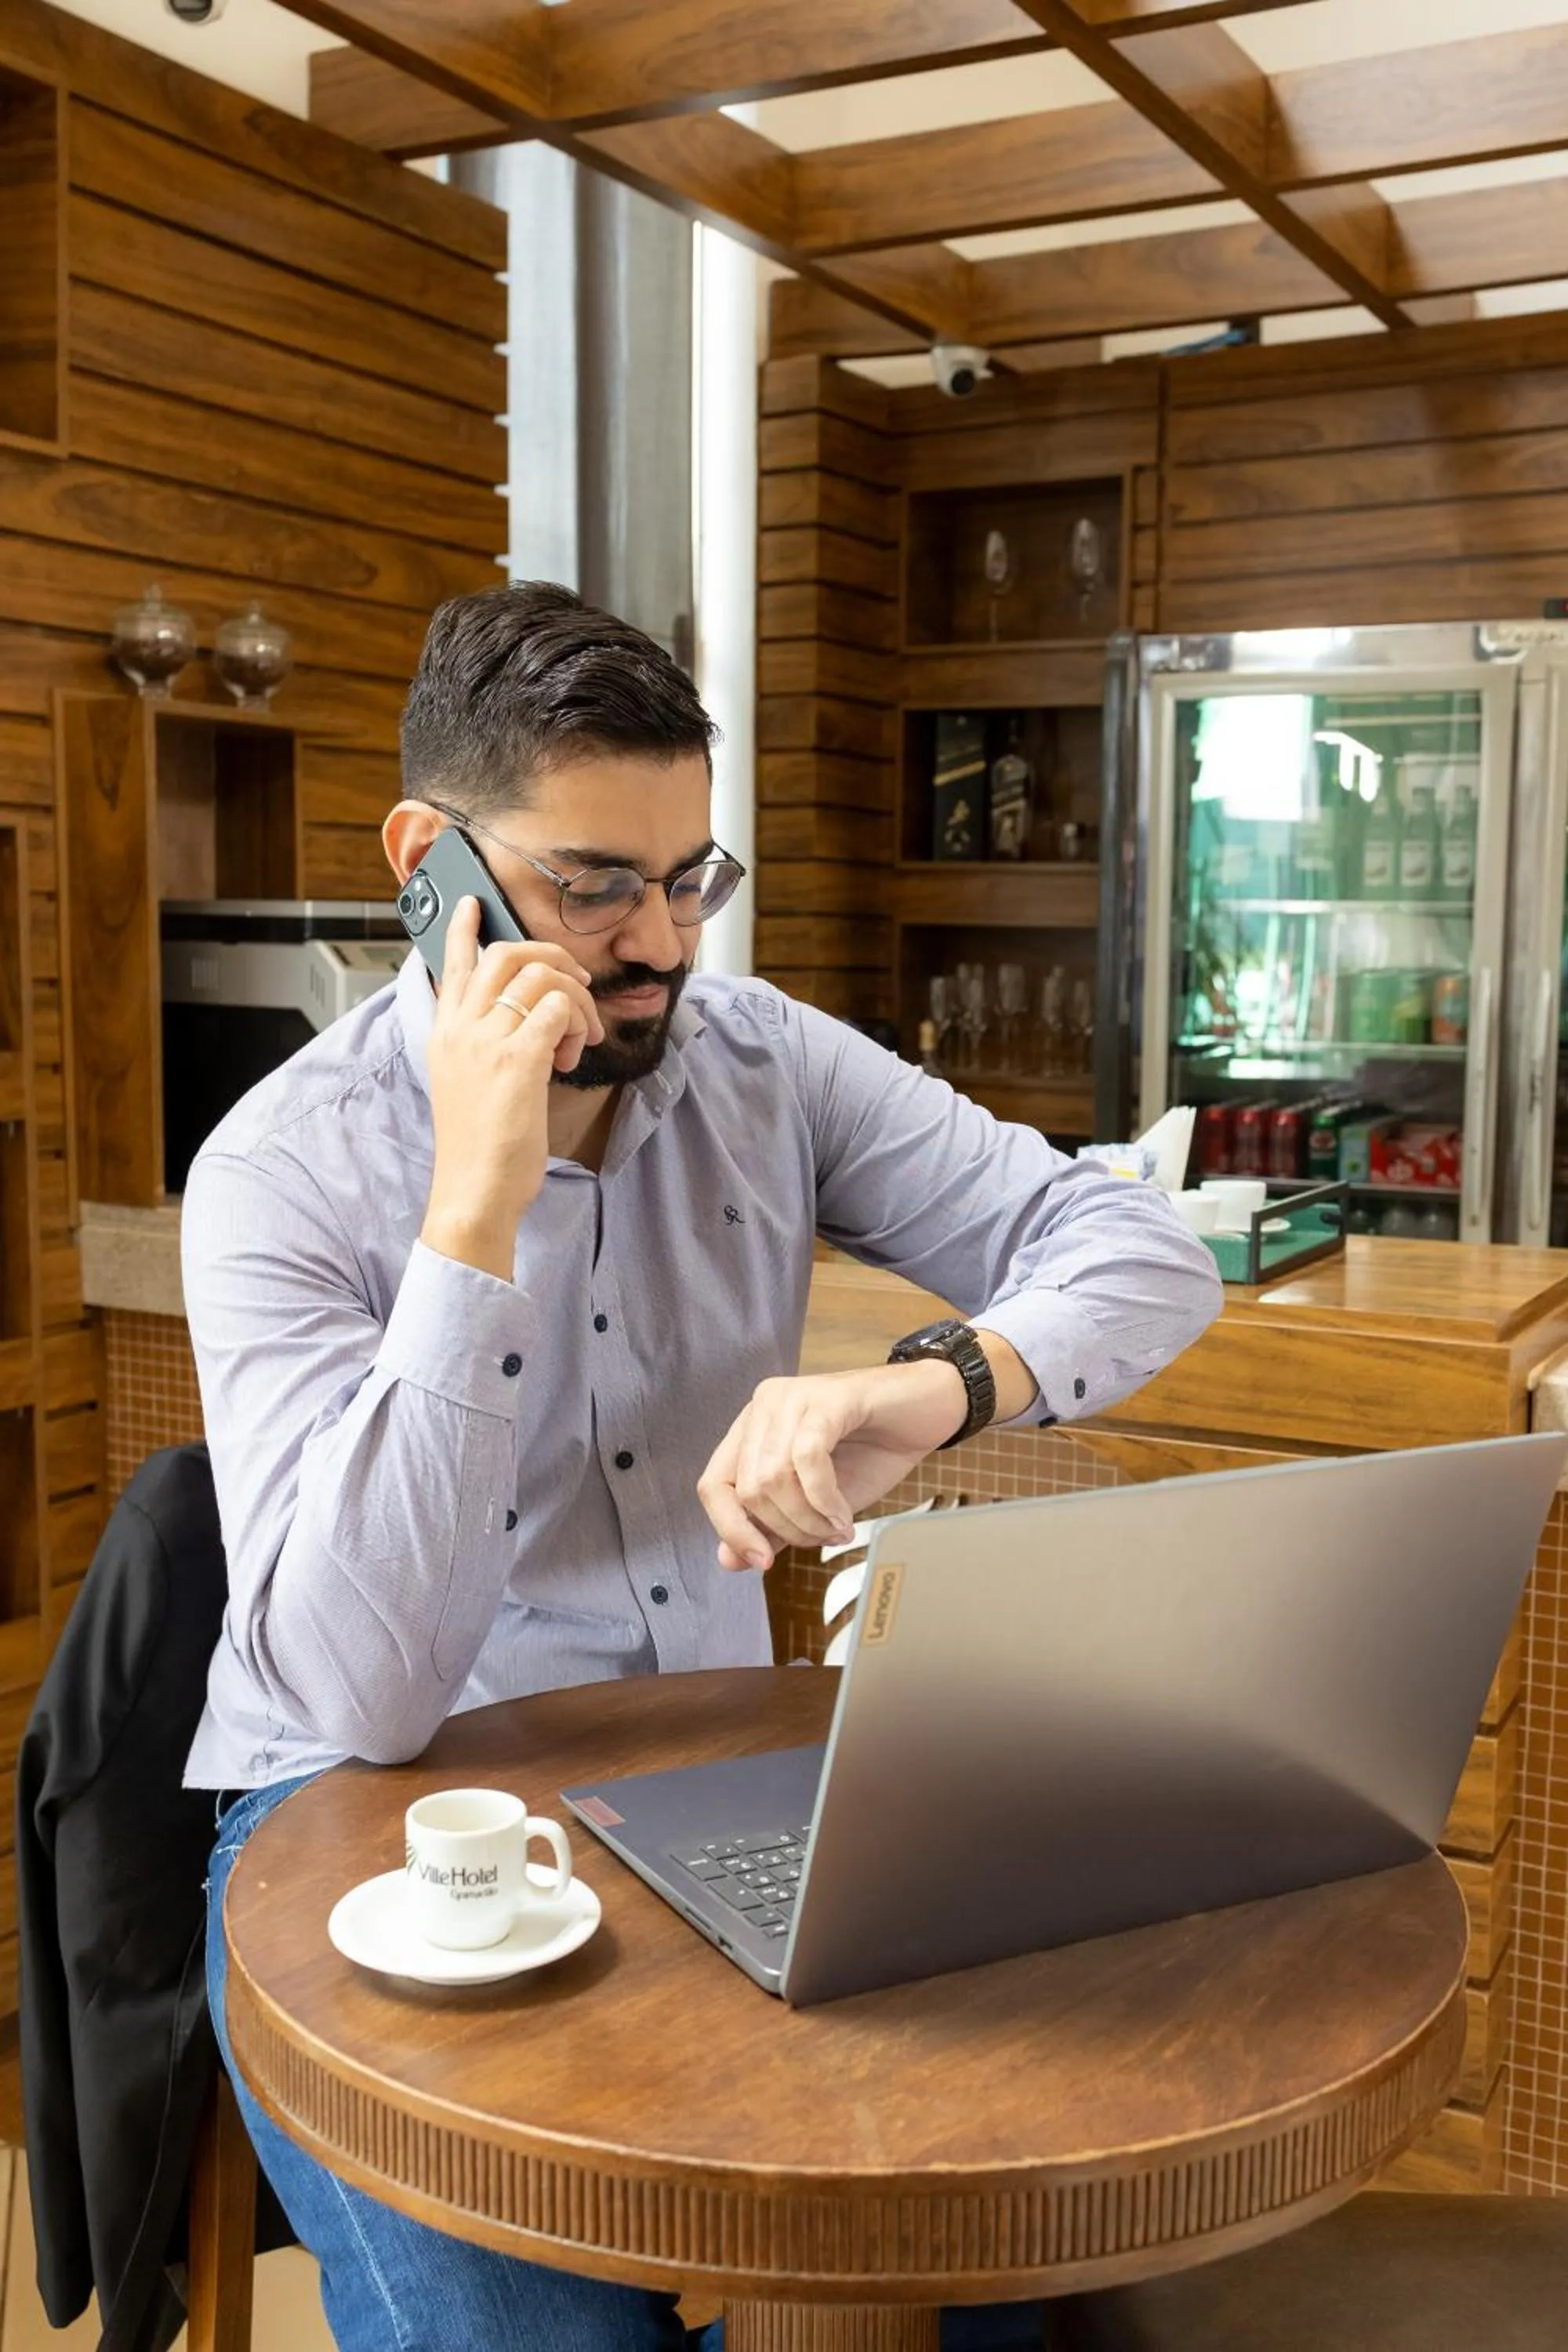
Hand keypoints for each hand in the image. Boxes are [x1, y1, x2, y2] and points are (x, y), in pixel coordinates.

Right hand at [420, 897, 604, 1277]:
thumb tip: (528, 1028)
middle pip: (506, 955)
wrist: (473, 1191)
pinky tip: (572, 1057)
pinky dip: (577, 1025)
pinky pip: (559, 1010)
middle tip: (575, 983)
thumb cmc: (478, 1149)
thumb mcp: (467, 1087)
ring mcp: (487, 1041)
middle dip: (550, 958)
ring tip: (578, 1038)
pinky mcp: (518, 1059)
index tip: (476, 904)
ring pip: (542, 977)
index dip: (466, 930)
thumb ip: (485, 1050)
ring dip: (575, 1000)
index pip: (453, 965)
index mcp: (445, 1034)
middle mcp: (461, 1028)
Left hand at [698, 1362, 969, 1570]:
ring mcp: (794, 1397)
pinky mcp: (828, 1397)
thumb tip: (728, 1559)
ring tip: (838, 1528)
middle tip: (823, 1538)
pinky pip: (808, 1459)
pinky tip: (844, 1515)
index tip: (764, 1563)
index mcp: (753, 1429)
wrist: (929, 1410)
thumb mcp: (815, 1502)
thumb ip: (772, 1526)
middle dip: (787, 1529)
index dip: (732, 1530)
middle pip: (746, 1489)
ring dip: (808, 1519)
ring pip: (773, 1478)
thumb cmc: (873, 1450)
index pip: (713, 1485)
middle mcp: (765, 1406)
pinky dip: (825, 1499)